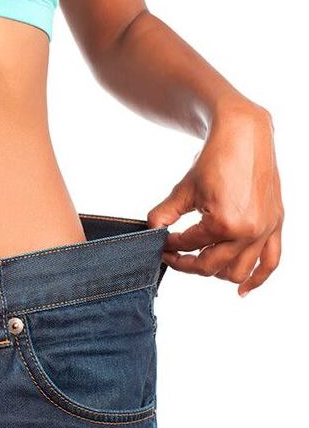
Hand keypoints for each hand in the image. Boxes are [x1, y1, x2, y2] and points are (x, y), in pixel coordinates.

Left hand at [146, 104, 283, 296]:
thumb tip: (150, 232)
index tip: (159, 243)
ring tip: (199, 264)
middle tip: (172, 255)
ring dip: (216, 272)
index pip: (189, 246)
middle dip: (187, 263)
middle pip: (211, 266)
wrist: (245, 136)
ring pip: (238, 271)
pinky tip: (241, 291)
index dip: (169, 246)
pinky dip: (257, 278)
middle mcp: (249, 231)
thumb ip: (164, 215)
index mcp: (225, 223)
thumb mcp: (182, 189)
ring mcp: (266, 230)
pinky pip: (271, 262)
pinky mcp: (276, 225)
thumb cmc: (214, 159)